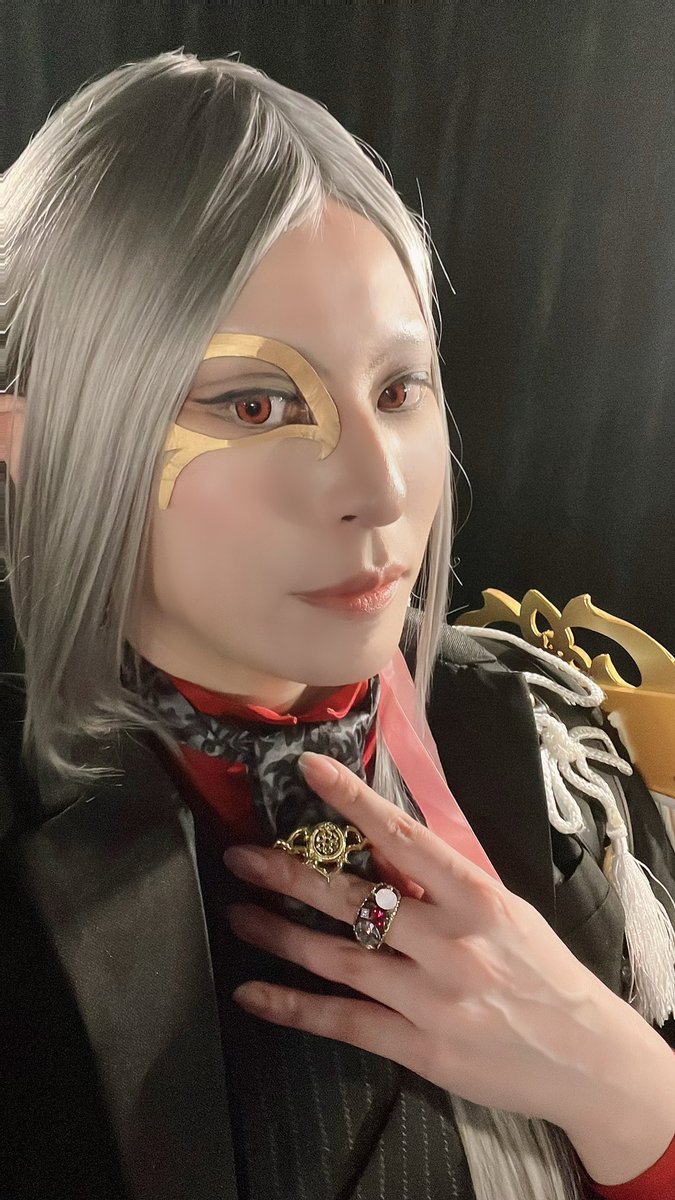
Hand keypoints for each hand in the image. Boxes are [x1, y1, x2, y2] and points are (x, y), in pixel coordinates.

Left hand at [223, 751, 659, 1140]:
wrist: (587, 1059)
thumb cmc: (543, 973)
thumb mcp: (506, 910)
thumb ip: (445, 880)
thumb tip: (382, 844)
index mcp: (477, 898)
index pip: (403, 837)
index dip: (352, 801)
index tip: (311, 770)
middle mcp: (450, 943)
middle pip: (354, 898)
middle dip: (290, 875)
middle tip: (241, 856)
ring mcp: (430, 998)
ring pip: (337, 957)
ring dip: (279, 934)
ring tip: (240, 913)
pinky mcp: (418, 1048)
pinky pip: (342, 1021)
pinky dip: (293, 1006)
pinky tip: (254, 992)